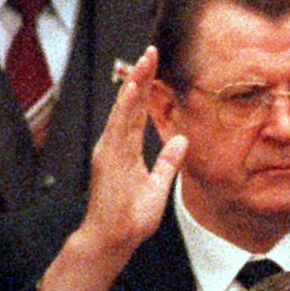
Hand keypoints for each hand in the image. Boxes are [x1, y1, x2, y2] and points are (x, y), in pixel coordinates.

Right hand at [39, 47, 185, 290]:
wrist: (112, 240)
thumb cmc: (130, 217)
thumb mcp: (157, 185)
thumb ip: (167, 162)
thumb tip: (181, 140)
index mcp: (124, 149)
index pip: (136, 112)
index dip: (145, 88)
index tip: (153, 64)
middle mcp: (114, 145)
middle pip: (129, 104)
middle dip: (140, 77)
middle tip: (151, 50)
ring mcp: (109, 151)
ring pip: (123, 110)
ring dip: (134, 85)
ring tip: (144, 60)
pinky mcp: (108, 160)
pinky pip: (118, 128)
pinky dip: (125, 107)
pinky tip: (133, 89)